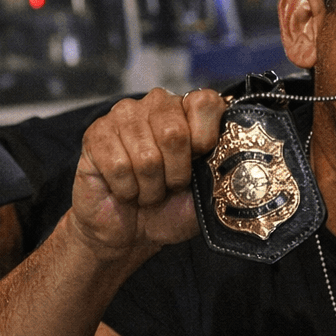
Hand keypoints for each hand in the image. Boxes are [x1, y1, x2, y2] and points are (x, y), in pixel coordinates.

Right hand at [70, 89, 226, 260]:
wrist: (131, 233)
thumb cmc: (171, 208)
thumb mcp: (208, 191)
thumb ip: (223, 167)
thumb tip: (239, 155)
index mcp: (188, 110)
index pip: (205, 102)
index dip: (205, 139)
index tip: (199, 162)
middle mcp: (156, 104)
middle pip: (174, 132)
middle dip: (176, 173)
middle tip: (170, 186)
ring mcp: (123, 115)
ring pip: (146, 155)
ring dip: (150, 187)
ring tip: (147, 190)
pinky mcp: (95, 134)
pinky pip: (119, 165)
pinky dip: (127, 189)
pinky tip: (126, 190)